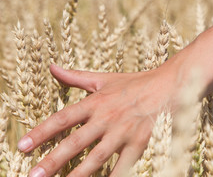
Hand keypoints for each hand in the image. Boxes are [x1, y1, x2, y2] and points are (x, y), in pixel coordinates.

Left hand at [18, 64, 178, 176]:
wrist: (169, 85)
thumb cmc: (135, 83)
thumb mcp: (104, 78)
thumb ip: (76, 76)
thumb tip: (52, 67)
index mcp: (96, 102)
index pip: (63, 118)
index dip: (42, 133)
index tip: (23, 147)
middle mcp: (107, 118)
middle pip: (75, 142)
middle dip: (52, 161)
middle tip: (32, 176)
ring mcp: (124, 132)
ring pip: (96, 158)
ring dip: (77, 174)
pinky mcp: (140, 143)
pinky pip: (123, 165)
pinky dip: (113, 176)